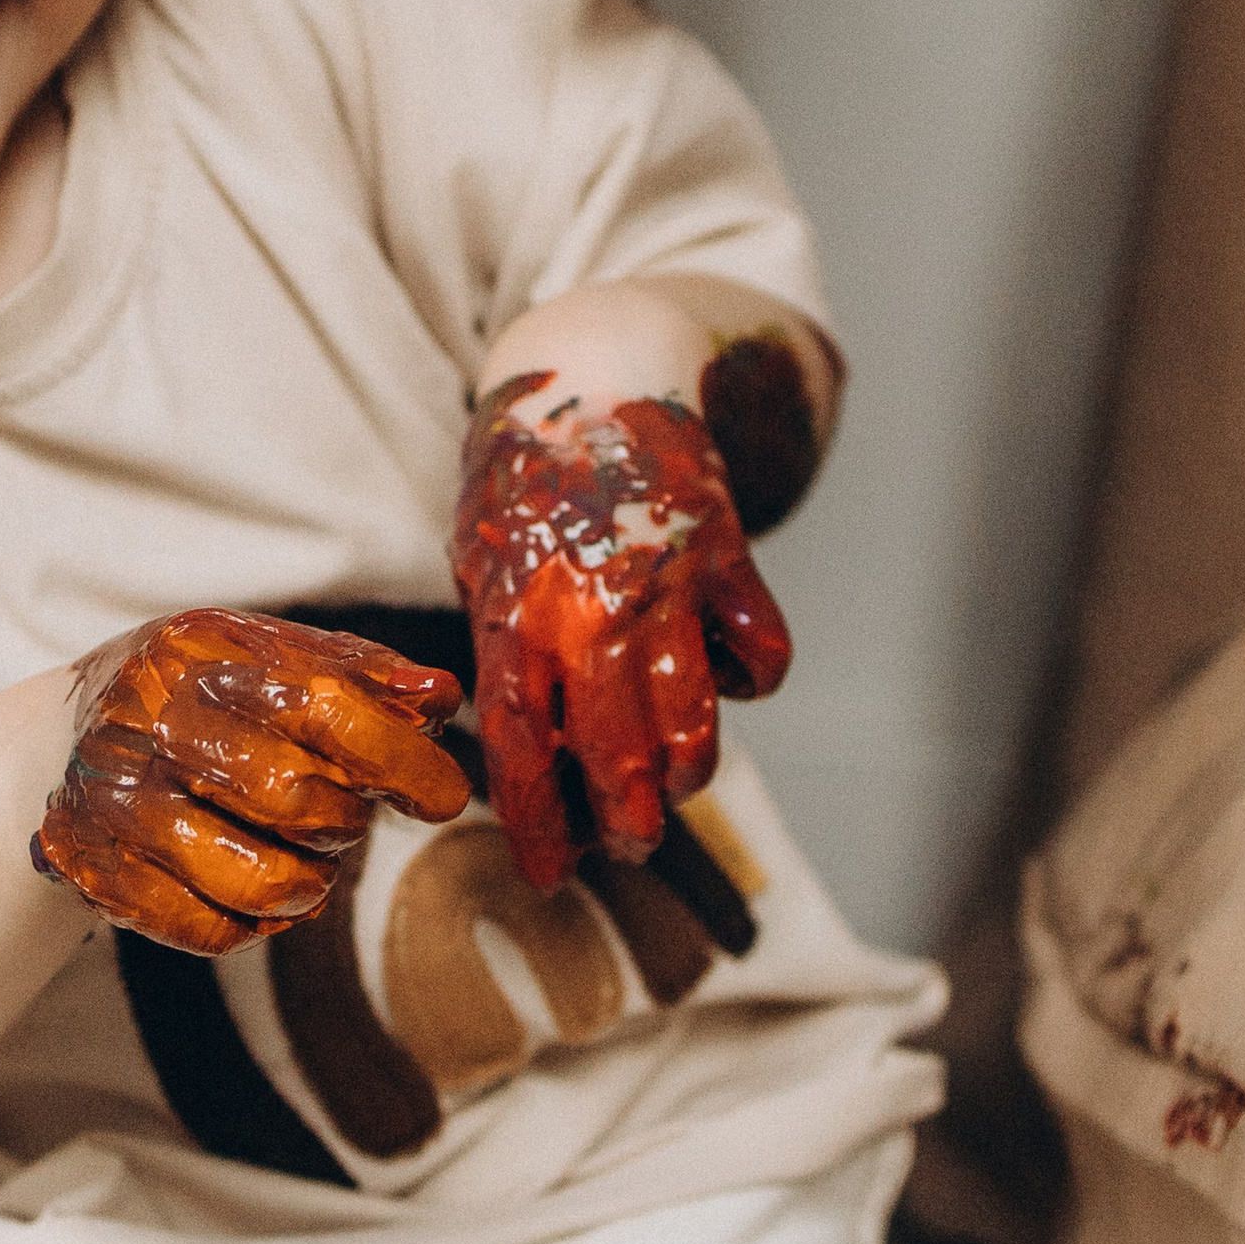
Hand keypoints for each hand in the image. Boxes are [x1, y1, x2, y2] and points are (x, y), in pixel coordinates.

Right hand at [31, 608, 467, 956]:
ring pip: (258, 883)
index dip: (400, 757)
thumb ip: (360, 675)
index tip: (444, 797)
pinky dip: (252, 924)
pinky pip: (210, 932)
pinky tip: (249, 890)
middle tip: (342, 817)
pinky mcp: (98, 872)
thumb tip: (441, 696)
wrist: (66, 736)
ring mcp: (119, 802)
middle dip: (344, 822)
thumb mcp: (270, 657)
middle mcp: (154, 723)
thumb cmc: (203, 695)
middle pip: (293, 798)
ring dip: (308, 884)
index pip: (324, 708)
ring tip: (304, 861)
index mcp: (209, 657)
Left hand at [451, 372, 790, 890]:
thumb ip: (504, 649)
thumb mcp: (483, 561)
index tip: (550, 875)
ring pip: (697, 725)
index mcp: (517, 613)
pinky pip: (761, 657)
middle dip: (629, 822)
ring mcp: (667, 584)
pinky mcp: (728, 557)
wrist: (593, 368)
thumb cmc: (524, 474)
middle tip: (630, 841)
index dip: (540, 823)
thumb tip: (532, 749)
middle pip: (620, 758)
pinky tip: (723, 674)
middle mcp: (592, 608)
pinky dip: (750, 681)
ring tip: (676, 784)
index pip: (525, 749)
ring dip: (688, 773)